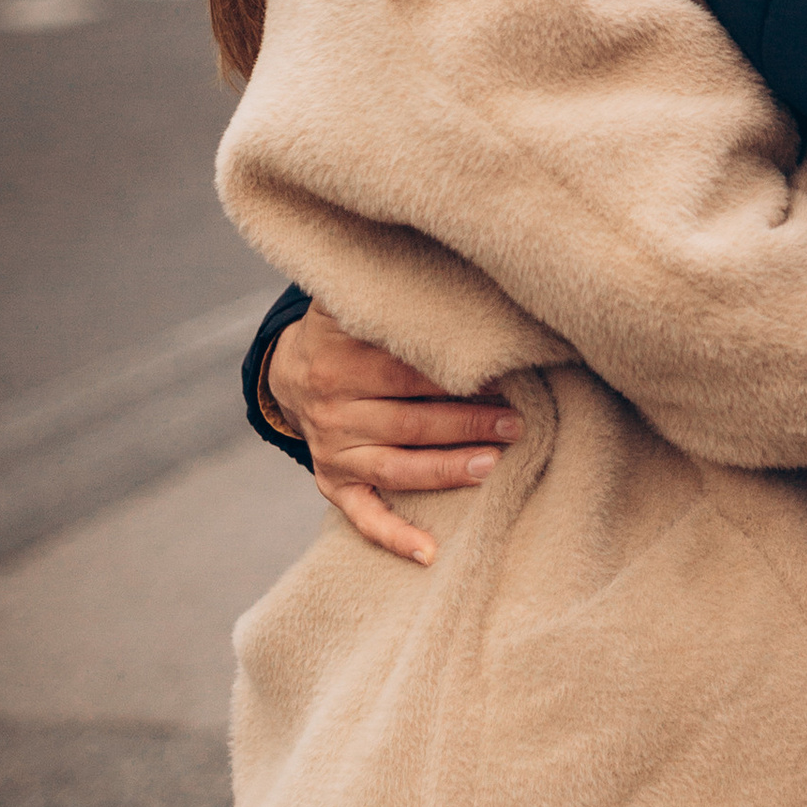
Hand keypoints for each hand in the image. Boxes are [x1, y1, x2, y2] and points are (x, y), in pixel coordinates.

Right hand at [263, 299, 523, 567]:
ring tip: (494, 463)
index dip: (454, 375)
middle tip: (517, 420)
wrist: (289, 369)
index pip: (405, 370)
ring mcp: (332, 450)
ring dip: (447, 469)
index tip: (502, 375)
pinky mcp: (332, 483)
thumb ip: (382, 283)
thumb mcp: (348, 298)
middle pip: (409, 419)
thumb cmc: (346, 328)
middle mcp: (333, 408)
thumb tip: (426, 254)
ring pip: (396, 466)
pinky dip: (394, 536)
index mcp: (340, 359)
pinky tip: (429, 553)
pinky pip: (362, 516)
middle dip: (467, 421)